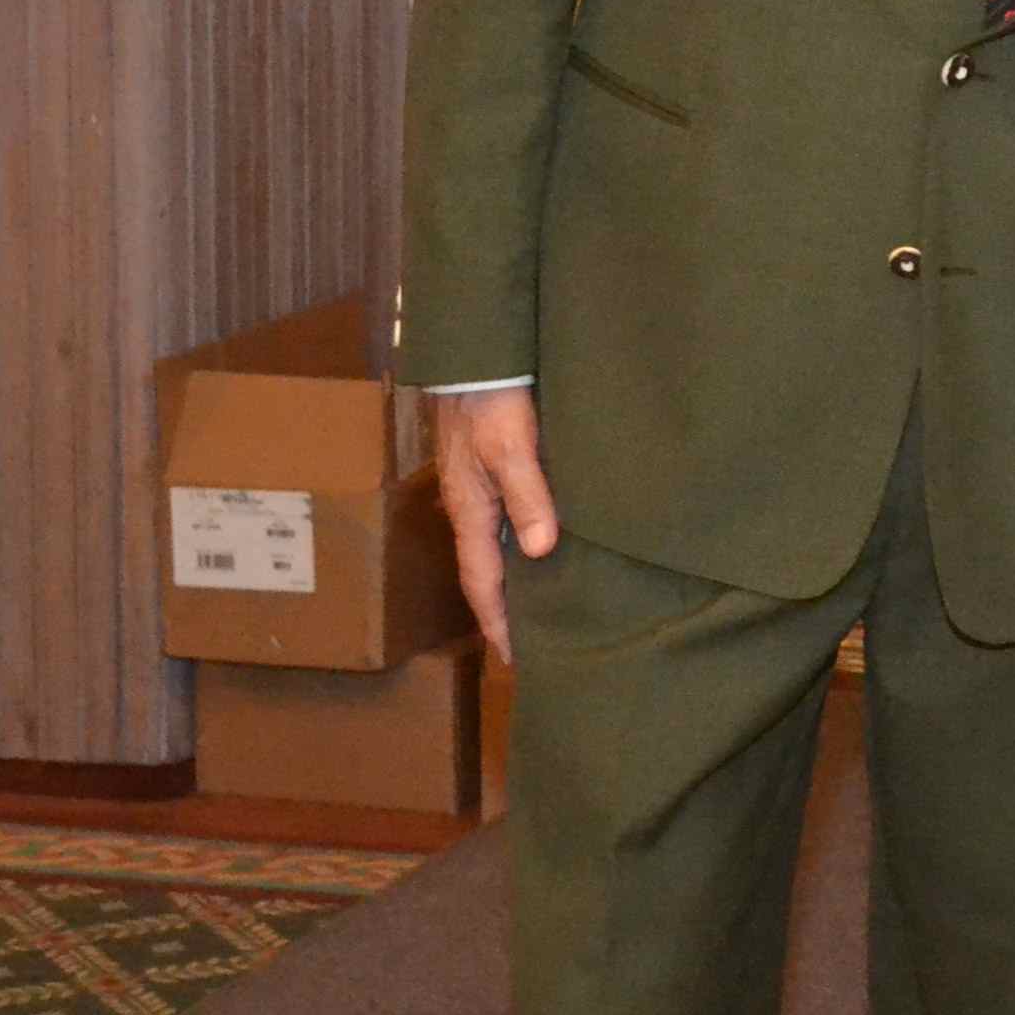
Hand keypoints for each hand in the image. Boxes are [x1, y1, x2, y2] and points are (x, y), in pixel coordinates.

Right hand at [431, 387, 559, 664]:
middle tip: (530, 642)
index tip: (514, 657)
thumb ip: (527, 496)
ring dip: (514, 576)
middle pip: (487, 569)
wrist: (477, 357)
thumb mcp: (511, 449)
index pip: (482, 581)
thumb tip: (541, 551)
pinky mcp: (494, 468)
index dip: (497, 620)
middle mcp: (471, 506)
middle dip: (504, 607)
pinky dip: (522, 542)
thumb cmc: (491, 402)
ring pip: (497, 545)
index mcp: (470, 510)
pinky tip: (544, 546)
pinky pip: (507, 519)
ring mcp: (481, 487)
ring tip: (541, 604)